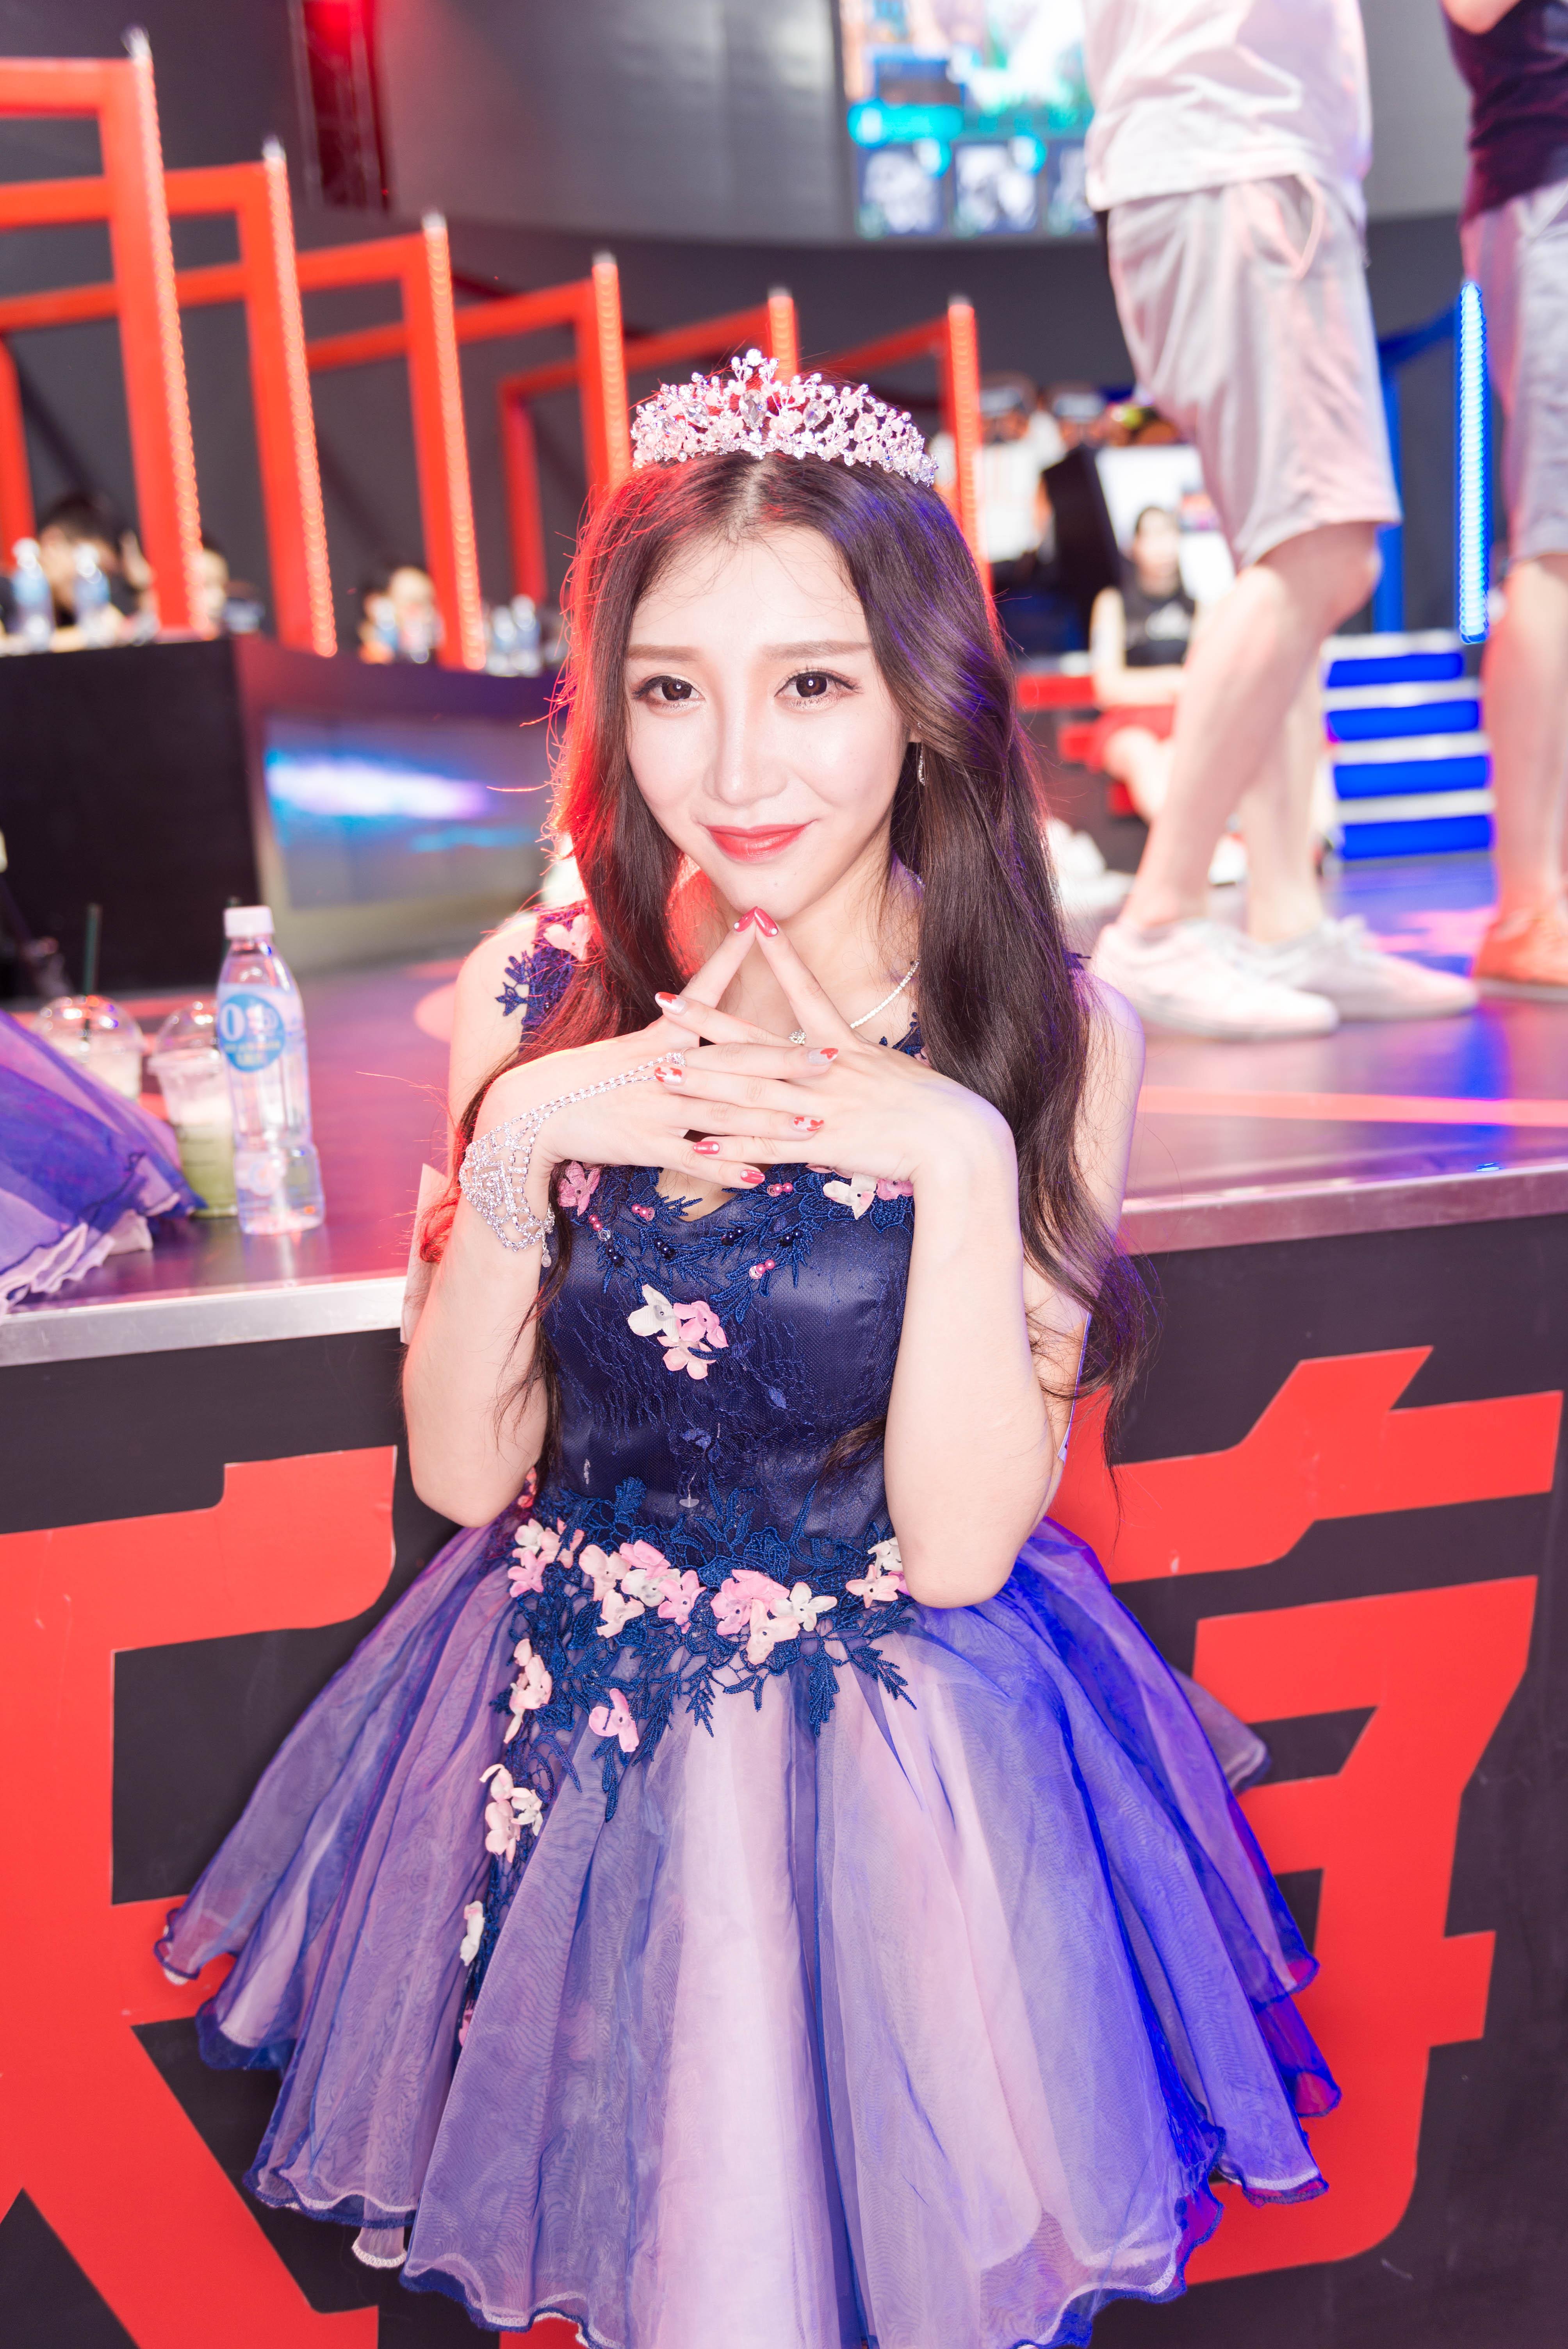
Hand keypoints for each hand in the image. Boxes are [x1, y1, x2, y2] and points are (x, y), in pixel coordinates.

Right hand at [470, 922, 811, 1206]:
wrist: (534, 1111)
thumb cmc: (588, 1077)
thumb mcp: (633, 1044)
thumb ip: (676, 1025)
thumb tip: (699, 998)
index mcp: (662, 1041)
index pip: (705, 998)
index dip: (735, 967)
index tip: (769, 940)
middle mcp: (664, 1071)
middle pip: (733, 1064)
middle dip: (785, 1062)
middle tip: (831, 1059)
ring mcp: (656, 1109)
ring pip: (723, 1115)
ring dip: (770, 1123)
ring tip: (813, 1127)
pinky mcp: (645, 1146)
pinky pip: (694, 1161)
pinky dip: (727, 1170)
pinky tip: (760, 1178)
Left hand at [649, 917, 1011, 1191]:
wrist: (960, 1142)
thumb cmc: (936, 1108)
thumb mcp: (893, 1074)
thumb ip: (855, 1069)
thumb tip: (833, 1063)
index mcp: (845, 1047)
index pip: (806, 990)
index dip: (779, 955)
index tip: (755, 921)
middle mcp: (826, 1071)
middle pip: (756, 1041)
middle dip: (707, 1022)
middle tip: (665, 1002)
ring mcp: (821, 1107)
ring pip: (750, 1092)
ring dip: (704, 1083)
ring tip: (663, 1073)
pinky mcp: (823, 1145)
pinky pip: (768, 1147)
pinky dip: (735, 1148)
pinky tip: (700, 1147)